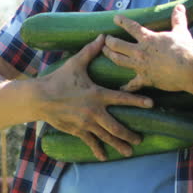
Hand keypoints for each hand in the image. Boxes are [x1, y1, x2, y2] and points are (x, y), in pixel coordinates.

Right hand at [37, 35, 152, 160]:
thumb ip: (91, 50)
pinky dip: (97, 150)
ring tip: (129, 151)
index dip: (137, 101)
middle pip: (116, 125)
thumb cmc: (59, 79)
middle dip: (129, 134)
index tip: (151, 104)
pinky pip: (90, 142)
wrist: (40, 97)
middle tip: (140, 139)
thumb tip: (102, 36)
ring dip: (118, 144)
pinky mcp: (77, 130)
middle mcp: (94, 111)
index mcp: (97, 94)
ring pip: (106, 136)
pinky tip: (104, 156)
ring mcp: (86, 123)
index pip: (122, 98)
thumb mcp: (76, 63)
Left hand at [103, 4, 192, 92]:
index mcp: (148, 38)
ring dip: (110, 56)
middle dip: (109, 41)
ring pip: (119, 61)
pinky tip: (121, 88)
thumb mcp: (181, 31)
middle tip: (105, 39)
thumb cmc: (184, 49)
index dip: (122, 21)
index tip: (115, 18)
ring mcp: (140, 66)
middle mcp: (140, 51)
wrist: (189, 70)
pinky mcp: (145, 79)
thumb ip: (178, 19)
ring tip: (105, 52)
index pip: (131, 27)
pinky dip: (126, 87)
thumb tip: (180, 6)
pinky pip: (132, 84)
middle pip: (118, 45)